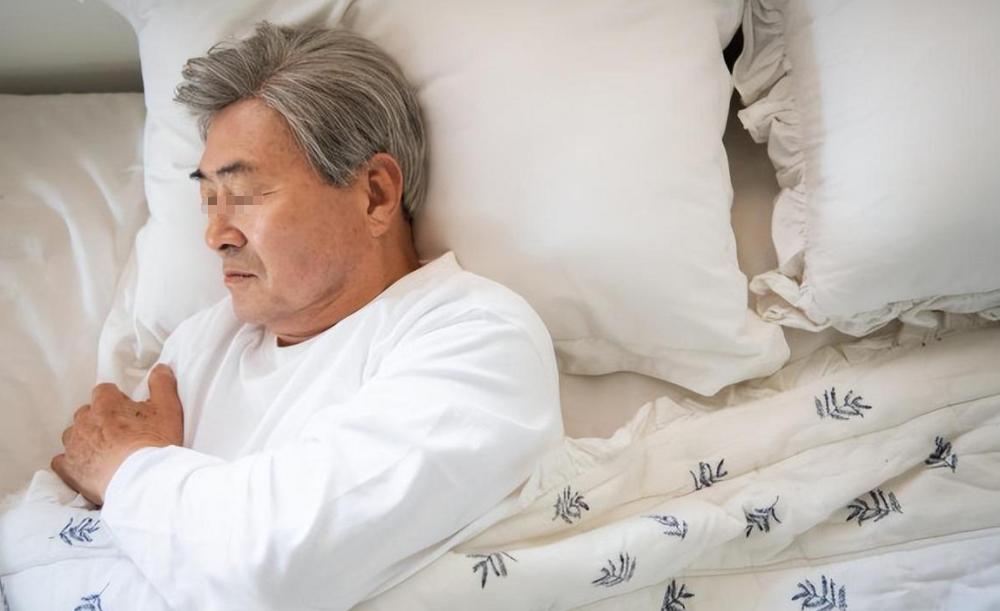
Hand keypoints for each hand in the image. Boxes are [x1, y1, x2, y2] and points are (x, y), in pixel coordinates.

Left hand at [51, 364, 183, 505]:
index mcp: (106, 404)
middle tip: (120, 433)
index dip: (116, 400)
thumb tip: (160, 368)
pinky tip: (85, 466)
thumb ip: (162, 384)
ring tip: (104, 451)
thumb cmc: (155, 443)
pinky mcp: (69, 469)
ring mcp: (74, 445)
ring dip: (85, 439)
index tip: (128, 412)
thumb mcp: (168, 409)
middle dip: (99, 419)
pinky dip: (71, 462)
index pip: (104, 391)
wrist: (141, 480)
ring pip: (73, 435)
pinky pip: (61, 461)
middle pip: (86, 413)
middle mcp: (84, 421)